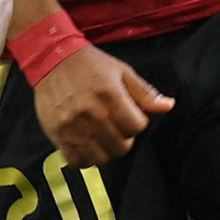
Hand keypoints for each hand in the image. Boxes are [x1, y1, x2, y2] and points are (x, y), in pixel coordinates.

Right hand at [32, 45, 172, 168]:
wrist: (51, 58)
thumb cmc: (89, 64)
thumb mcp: (122, 71)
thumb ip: (145, 93)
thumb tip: (168, 106)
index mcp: (111, 96)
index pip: (137, 127)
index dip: (137, 122)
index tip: (129, 114)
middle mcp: (92, 114)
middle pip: (121, 147)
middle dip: (123, 138)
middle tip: (115, 125)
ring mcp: (73, 127)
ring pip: (101, 158)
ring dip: (105, 150)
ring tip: (101, 136)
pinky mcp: (58, 134)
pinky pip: (77, 161)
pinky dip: (85, 158)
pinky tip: (86, 144)